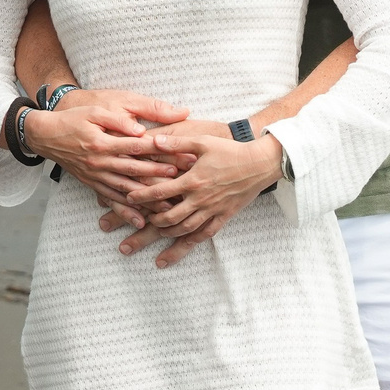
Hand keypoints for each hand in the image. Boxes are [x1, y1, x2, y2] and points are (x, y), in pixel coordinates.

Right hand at [24, 91, 186, 212]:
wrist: (46, 135)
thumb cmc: (74, 119)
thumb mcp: (95, 111)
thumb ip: (118, 121)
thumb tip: (141, 129)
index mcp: (103, 142)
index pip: (138, 148)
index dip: (162, 152)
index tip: (181, 155)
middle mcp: (100, 163)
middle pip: (135, 171)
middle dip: (161, 177)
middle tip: (184, 182)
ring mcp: (96, 176)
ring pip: (126, 190)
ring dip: (148, 199)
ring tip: (169, 207)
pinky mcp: (92, 184)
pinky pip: (111, 200)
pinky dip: (126, 211)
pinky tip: (141, 221)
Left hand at [117, 125, 280, 267]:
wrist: (261, 163)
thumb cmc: (231, 150)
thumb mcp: (203, 141)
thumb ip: (177, 142)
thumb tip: (153, 140)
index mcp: (193, 180)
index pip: (161, 192)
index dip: (142, 196)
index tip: (128, 199)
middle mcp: (201, 199)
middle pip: (170, 218)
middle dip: (150, 224)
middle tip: (136, 227)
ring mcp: (213, 210)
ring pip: (185, 229)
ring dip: (167, 236)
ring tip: (154, 238)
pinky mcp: (224, 216)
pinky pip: (205, 234)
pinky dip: (190, 243)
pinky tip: (180, 248)